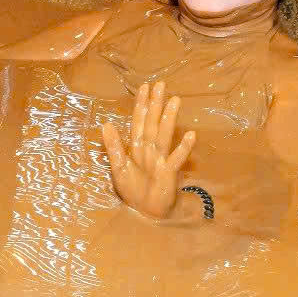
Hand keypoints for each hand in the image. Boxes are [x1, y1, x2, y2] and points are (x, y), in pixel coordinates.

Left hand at [97, 80, 197, 219]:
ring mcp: (160, 160)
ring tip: (174, 101)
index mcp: (137, 147)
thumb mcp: (118, 167)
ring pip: (164, 136)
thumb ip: (113, 146)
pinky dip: (183, 148)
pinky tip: (191, 135)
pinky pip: (176, 159)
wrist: (146, 211)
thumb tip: (106, 123)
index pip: (139, 122)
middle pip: (153, 124)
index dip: (141, 105)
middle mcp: (150, 150)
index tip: (145, 87)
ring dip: (168, 119)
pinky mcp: (168, 173)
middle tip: (161, 85)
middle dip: (156, 105)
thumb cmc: (134, 189)